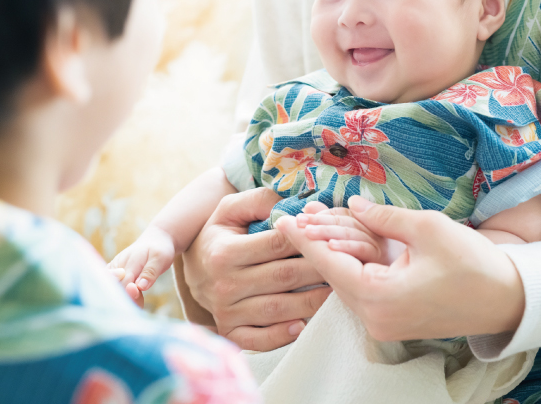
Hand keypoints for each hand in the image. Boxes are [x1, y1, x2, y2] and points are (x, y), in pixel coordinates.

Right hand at [108, 226, 176, 306]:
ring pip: (112, 288)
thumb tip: (140, 286)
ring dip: (124, 298)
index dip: (130, 293)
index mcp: (129, 260)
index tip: (138, 294)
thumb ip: (150, 272)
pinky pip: (113, 287)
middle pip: (116, 288)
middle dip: (127, 299)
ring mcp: (114, 269)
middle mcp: (117, 265)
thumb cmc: (159, 249)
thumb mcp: (160, 257)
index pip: (123, 282)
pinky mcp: (113, 273)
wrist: (155, 240)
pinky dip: (123, 295)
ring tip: (140, 301)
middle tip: (141, 303)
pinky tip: (135, 297)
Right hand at [182, 187, 331, 351]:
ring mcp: (226, 312)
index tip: (331, 235)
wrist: (193, 269)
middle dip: (319, 269)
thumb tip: (291, 204)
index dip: (306, 239)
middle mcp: (224, 284)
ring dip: (312, 302)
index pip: (276, 244)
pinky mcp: (230, 332)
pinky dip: (283, 335)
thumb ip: (259, 200)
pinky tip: (303, 325)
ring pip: (278, 309)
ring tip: (338, 291)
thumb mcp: (230, 210)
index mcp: (224, 251)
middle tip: (347, 264)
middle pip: (284, 276)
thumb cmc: (219, 235)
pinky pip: (260, 340)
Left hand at [276, 196, 525, 342]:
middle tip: (297, 214)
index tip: (280, 221)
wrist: (509, 299)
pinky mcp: (392, 320)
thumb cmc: (473, 263)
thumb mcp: (426, 228)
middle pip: (334, 274)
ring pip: (346, 281)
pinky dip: (352, 264)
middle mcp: (375, 318)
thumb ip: (382, 216)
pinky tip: (342, 242)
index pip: (329, 264)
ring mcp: (383, 323)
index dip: (303, 239)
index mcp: (380, 298)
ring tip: (315, 222)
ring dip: (334, 251)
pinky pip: (362, 288)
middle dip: (317, 242)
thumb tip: (353, 204)